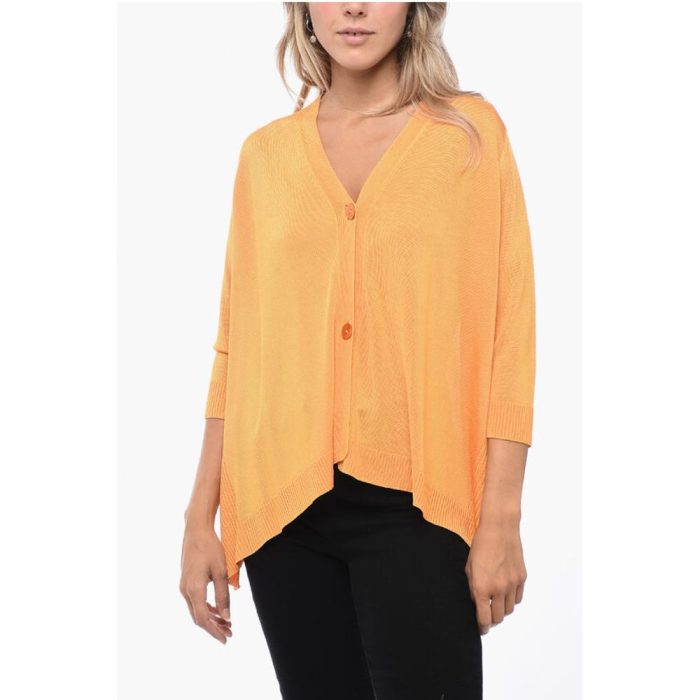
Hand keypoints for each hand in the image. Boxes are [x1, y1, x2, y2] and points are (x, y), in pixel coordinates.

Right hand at [179, 524, 232, 643]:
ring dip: (211, 618)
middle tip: (230, 633)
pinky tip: (218, 610)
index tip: (226, 639)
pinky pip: (195, 601)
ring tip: (227, 623)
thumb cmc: (211, 548)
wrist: (196, 530)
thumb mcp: (221, 572)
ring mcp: (184, 586)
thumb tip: (227, 617)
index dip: (214, 631)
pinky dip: (206, 608)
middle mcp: (185, 590)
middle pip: (198, 617)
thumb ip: (223, 596)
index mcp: (194, 589)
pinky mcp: (186, 581)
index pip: (203, 619)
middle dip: (214, 627)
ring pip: (196, 610)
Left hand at [465, 517, 526, 634]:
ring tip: (496, 603)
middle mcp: (499, 589)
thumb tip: (477, 604)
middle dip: (492, 620)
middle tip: (487, 616)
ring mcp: (512, 584)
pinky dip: (512, 600)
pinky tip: (505, 594)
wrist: (499, 529)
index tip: (481, 629)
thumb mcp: (469, 567)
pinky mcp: (522, 577)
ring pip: (509, 610)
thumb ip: (473, 588)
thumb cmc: (480, 545)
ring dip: (502, 610)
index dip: (482, 627)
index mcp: (482, 587)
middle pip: (498, 617)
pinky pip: (518, 598)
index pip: (484, 618)